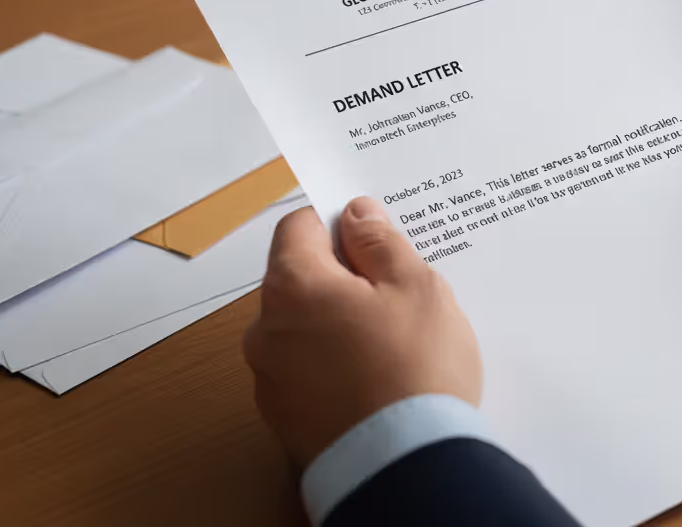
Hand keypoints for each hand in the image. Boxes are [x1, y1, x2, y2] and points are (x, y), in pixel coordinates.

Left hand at [244, 197, 481, 466]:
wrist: (405, 466)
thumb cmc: (415, 369)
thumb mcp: (416, 287)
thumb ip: (380, 243)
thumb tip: (356, 214)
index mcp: (292, 287)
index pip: (298, 226)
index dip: (338, 224)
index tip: (374, 239)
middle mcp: (265, 330)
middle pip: (299, 280)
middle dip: (342, 280)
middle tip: (396, 297)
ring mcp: (269, 379)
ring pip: (302, 329)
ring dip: (336, 326)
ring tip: (391, 346)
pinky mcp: (284, 419)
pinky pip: (306, 372)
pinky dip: (333, 367)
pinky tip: (375, 380)